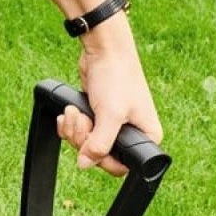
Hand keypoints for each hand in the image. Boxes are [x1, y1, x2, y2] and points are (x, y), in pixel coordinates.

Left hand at [56, 15, 162, 176]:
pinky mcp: (97, 118)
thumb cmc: (117, 76)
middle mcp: (131, 135)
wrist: (104, 49)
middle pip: (100, 157)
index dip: (101, 159)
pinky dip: (70, 125)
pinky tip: (69, 112)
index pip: (120, 166)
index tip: (92, 142)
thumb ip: (99, 144)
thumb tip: (85, 164)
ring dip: (74, 130)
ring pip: (86, 146)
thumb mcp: (110, 115)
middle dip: (83, 139)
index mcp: (145, 137)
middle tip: (81, 120)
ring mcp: (112, 127)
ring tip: (73, 112)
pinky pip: (79, 134)